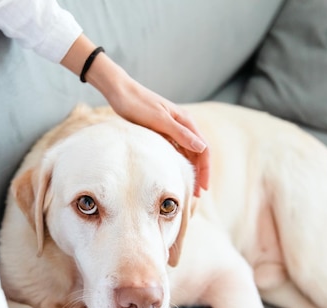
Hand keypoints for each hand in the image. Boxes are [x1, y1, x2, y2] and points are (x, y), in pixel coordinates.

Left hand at [99, 77, 209, 196]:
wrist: (120, 93)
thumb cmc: (138, 105)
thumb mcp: (159, 120)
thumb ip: (180, 134)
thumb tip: (201, 148)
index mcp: (186, 121)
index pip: (203, 149)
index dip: (205, 170)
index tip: (203, 188)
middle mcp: (182, 125)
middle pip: (197, 153)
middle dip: (199, 173)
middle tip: (196, 195)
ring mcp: (172, 128)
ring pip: (187, 153)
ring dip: (190, 170)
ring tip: (188, 188)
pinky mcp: (162, 131)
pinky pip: (175, 150)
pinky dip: (178, 163)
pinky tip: (175, 174)